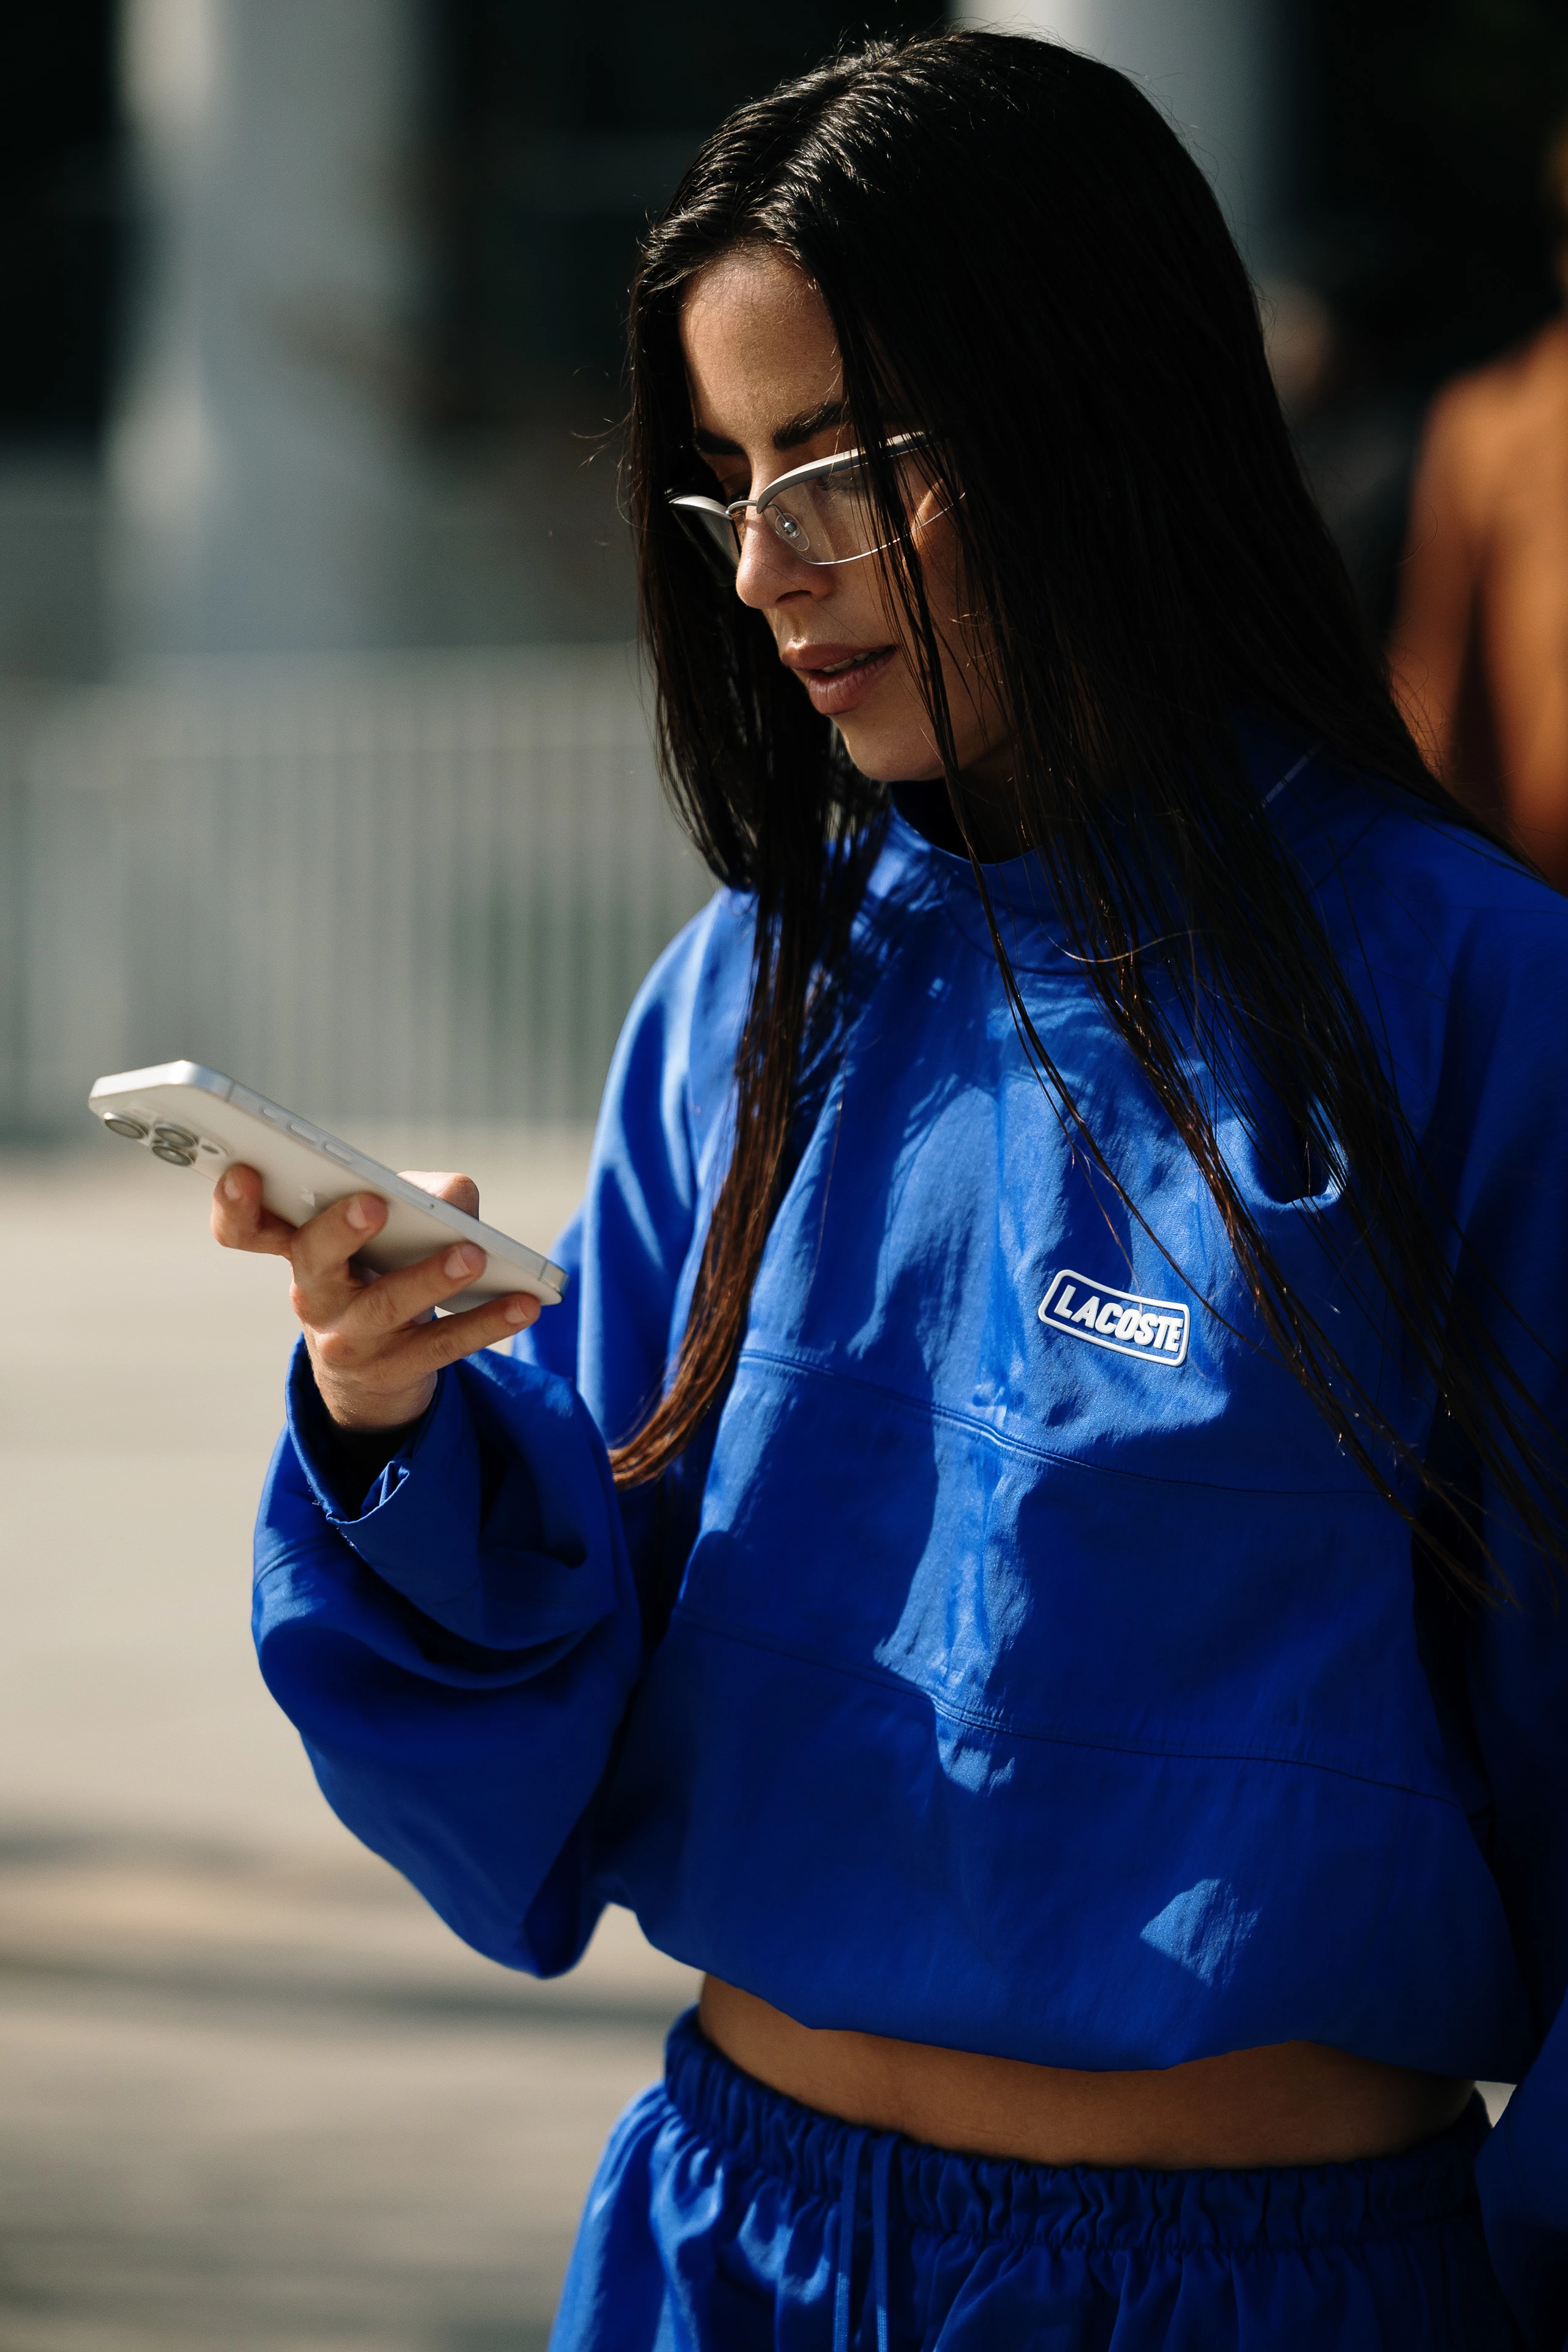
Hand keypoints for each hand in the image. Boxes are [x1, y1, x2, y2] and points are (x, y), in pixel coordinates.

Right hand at [211, 1165, 540, 1429]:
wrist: (373, 1370)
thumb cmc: (377, 1270)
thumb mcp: (384, 1231)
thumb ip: (415, 1196)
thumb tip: (454, 1199)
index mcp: (295, 1248)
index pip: (245, 1229)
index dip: (235, 1203)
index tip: (246, 1169)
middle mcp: (312, 1295)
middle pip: (314, 1259)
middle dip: (339, 1229)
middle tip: (372, 1203)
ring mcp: (351, 1339)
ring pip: (388, 1305)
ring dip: (431, 1276)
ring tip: (472, 1252)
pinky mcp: (397, 1370)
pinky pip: (444, 1344)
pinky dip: (488, 1321)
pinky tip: (525, 1302)